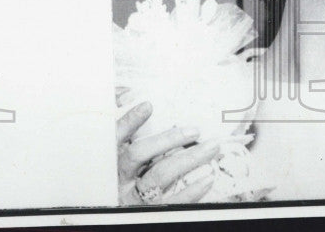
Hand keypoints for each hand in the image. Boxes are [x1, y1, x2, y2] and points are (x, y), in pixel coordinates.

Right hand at [116, 88, 219, 204]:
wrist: (119, 218)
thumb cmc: (128, 187)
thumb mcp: (124, 165)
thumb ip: (130, 140)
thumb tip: (147, 106)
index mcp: (113, 164)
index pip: (116, 139)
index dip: (129, 122)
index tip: (148, 106)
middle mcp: (120, 180)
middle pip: (139, 154)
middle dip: (169, 138)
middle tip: (196, 130)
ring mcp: (134, 198)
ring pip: (160, 175)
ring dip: (189, 159)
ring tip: (211, 147)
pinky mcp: (150, 213)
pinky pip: (172, 202)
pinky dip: (192, 191)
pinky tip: (208, 178)